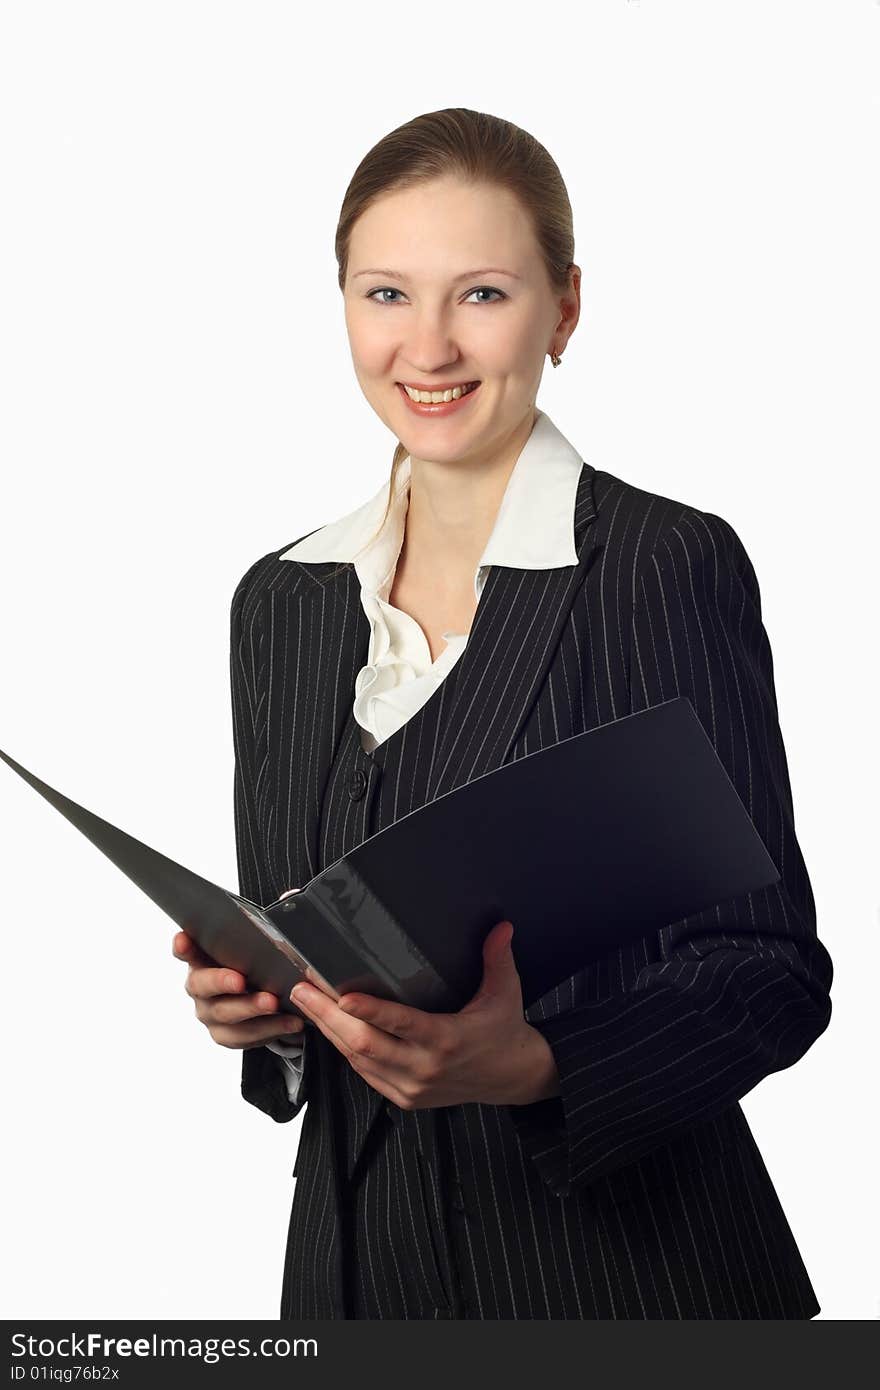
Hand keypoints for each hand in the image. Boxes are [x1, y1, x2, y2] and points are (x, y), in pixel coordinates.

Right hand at [172, 929, 306, 1049]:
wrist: (268, 1000)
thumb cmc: (258, 966)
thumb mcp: (259, 946)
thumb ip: (268, 924)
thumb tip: (289, 899)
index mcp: (203, 959)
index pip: (186, 950)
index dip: (183, 945)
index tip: (184, 939)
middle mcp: (200, 987)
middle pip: (200, 985)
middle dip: (221, 981)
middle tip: (241, 979)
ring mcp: (210, 1013)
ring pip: (224, 1014)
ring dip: (250, 1008)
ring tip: (273, 1002)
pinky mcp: (226, 1035)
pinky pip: (244, 1035)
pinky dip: (269, 1028)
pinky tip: (289, 1021)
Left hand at [289, 920, 559, 1108]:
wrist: (512, 1078)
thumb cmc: (504, 1030)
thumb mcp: (506, 993)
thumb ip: (498, 959)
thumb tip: (501, 926)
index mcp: (448, 1040)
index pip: (403, 1025)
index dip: (371, 1011)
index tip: (343, 995)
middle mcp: (425, 1068)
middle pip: (366, 1045)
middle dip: (328, 1017)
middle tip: (302, 989)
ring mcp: (411, 1087)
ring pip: (358, 1060)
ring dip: (329, 1031)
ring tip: (305, 1001)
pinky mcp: (403, 1098)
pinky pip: (365, 1073)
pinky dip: (344, 1049)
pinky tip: (329, 1027)